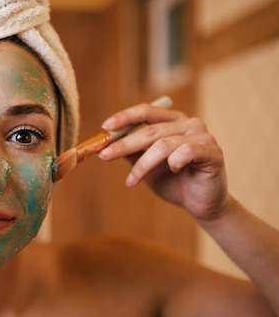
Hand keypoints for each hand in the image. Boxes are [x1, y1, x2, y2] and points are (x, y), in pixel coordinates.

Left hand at [98, 101, 230, 221]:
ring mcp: (203, 136)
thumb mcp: (146, 165)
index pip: (146, 111)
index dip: (125, 117)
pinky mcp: (213, 152)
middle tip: (104, 156)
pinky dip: (173, 164)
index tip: (105, 127)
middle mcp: (189, 124)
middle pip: (150, 130)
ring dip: (142, 165)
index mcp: (174, 121)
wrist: (200, 205)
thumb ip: (132, 152)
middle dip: (124, 144)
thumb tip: (105, 143)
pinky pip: (184, 153)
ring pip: (163, 145)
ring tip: (132, 180)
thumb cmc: (174, 182)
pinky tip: (175, 171)